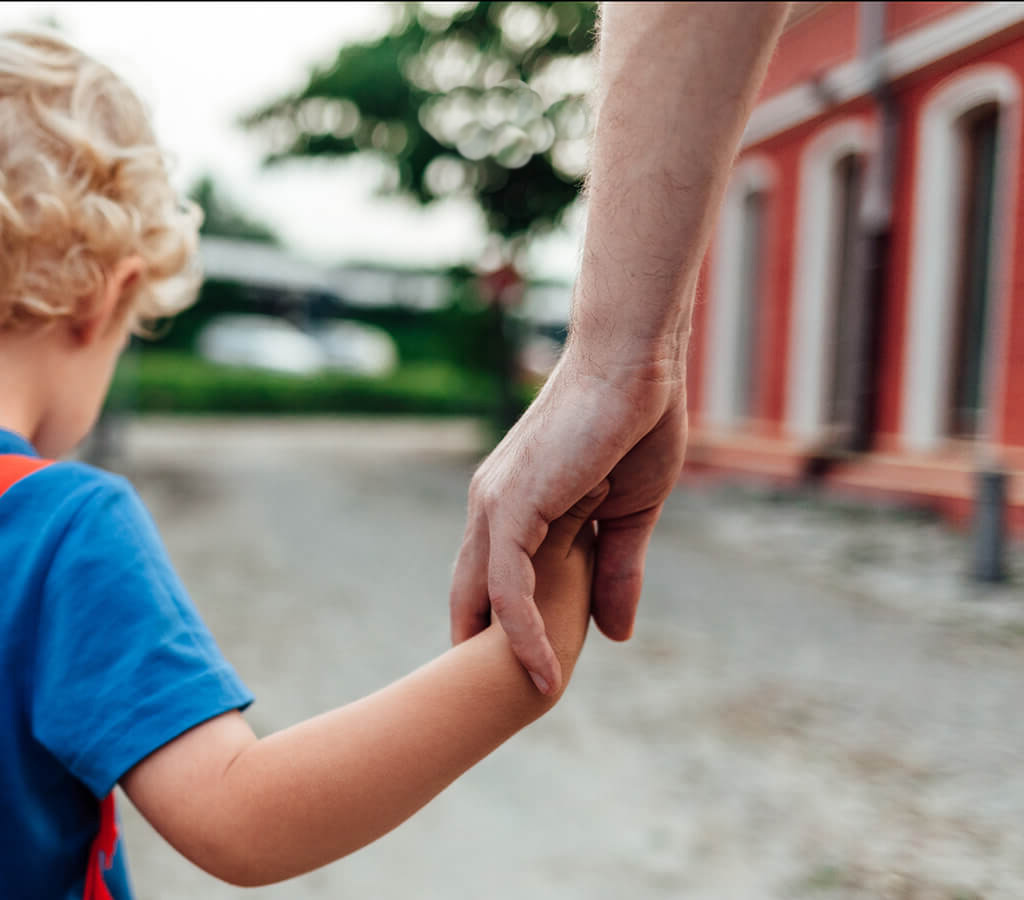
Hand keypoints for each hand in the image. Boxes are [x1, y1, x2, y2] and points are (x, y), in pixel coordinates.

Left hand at [448, 349, 687, 693]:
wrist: (636, 364)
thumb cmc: (635, 423)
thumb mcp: (629, 515)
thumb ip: (616, 571)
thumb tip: (614, 635)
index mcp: (512, 504)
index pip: (492, 580)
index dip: (501, 628)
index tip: (517, 675)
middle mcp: (491, 506)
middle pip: (473, 596)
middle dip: (483, 652)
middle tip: (499, 707)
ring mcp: (496, 506)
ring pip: (487, 600)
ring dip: (505, 656)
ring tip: (531, 703)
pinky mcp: (514, 507)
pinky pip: (509, 588)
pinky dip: (523, 634)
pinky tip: (542, 672)